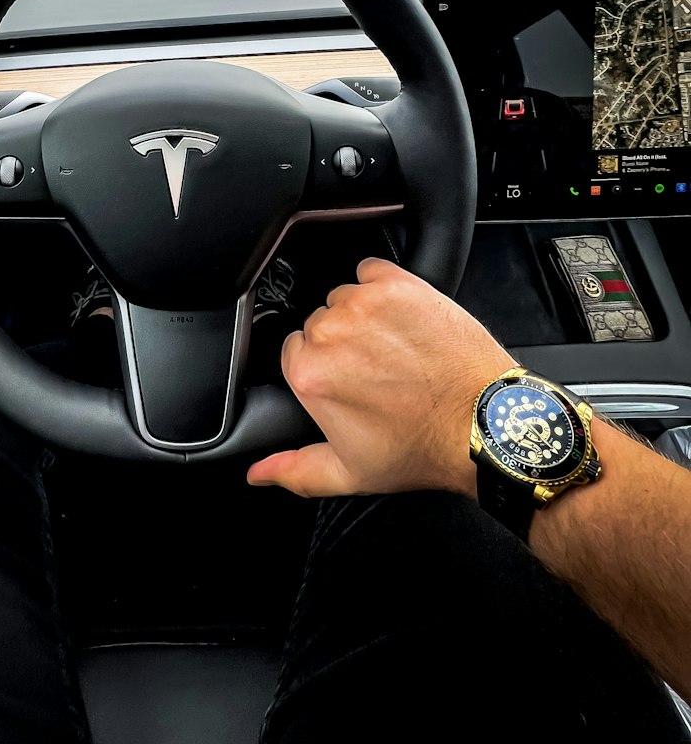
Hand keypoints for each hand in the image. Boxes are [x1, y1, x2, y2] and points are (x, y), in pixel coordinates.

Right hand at [247, 257, 510, 498]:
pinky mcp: (398, 284)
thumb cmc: (422, 446)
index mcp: (310, 374)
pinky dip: (380, 286)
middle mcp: (331, 333)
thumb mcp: (351, 474)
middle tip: (376, 370)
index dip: (321, 368)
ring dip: (362, 316)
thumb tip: (259, 473)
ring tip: (395, 346)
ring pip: (344, 298)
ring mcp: (365, 304)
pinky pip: (370, 269)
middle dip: (342, 343)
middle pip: (319, 324)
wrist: (484, 422)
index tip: (346, 380)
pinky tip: (400, 316)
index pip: (293, 351)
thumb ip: (293, 471)